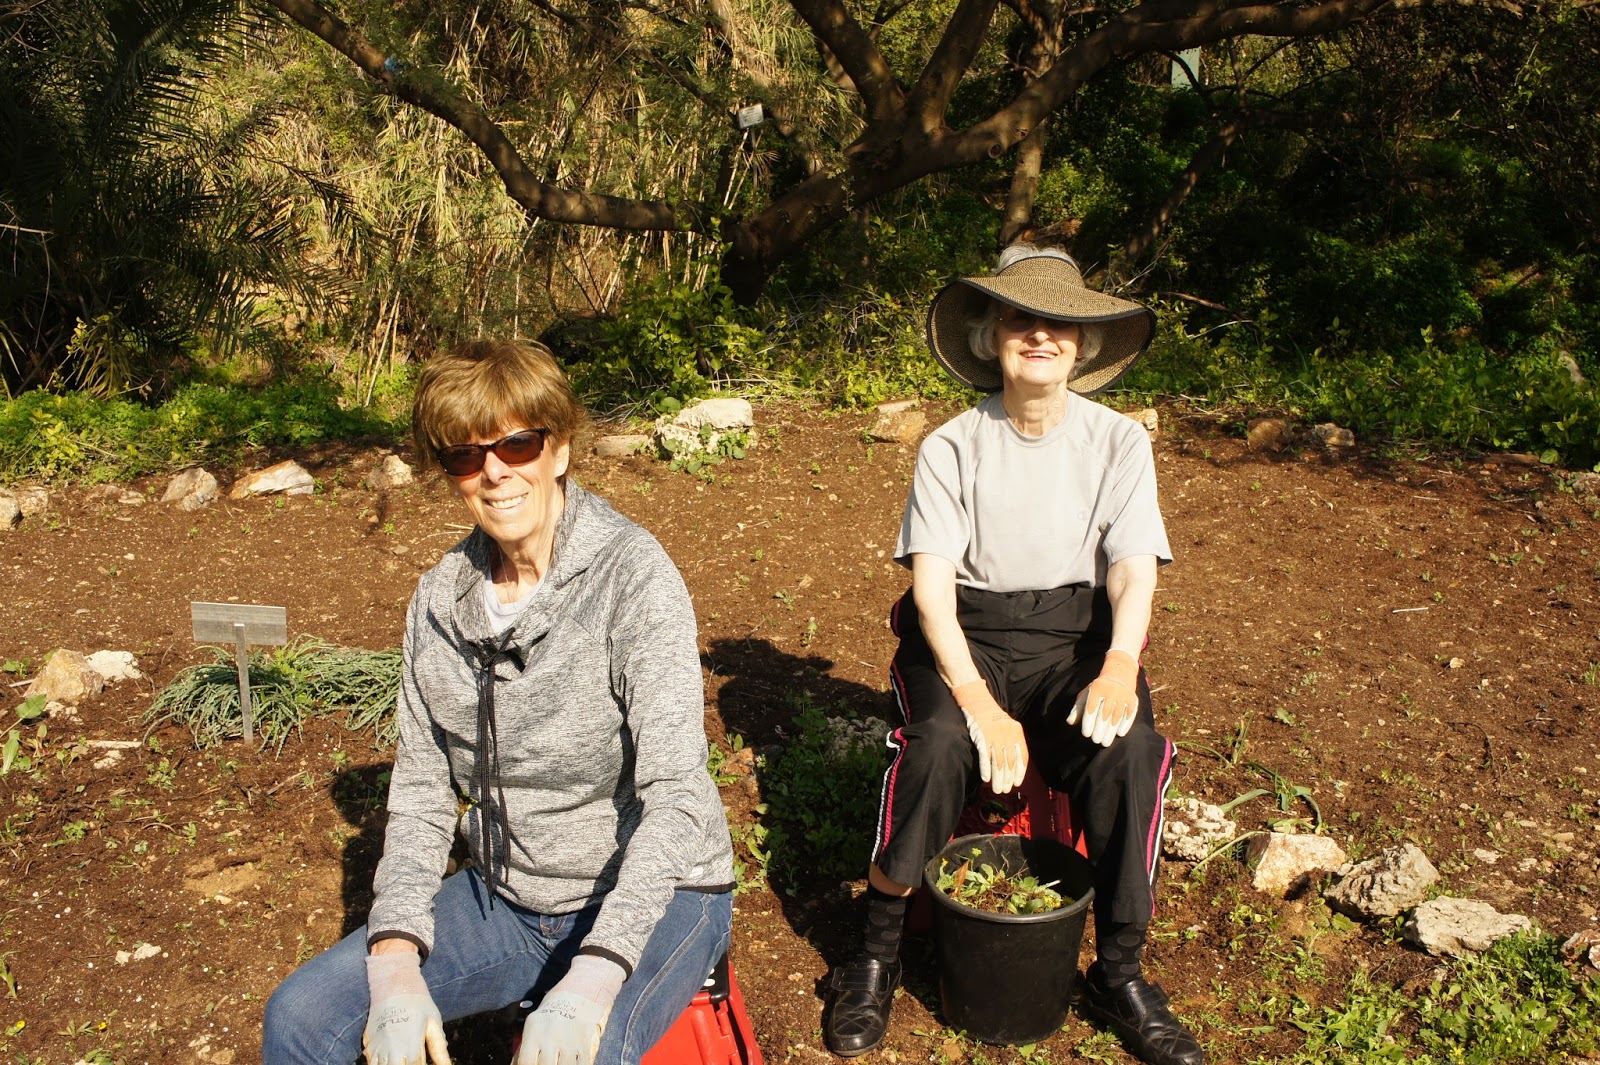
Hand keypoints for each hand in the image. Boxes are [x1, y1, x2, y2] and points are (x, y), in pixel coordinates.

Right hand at [364, 952, 450, 1064]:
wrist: (393, 983)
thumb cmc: (418, 1003)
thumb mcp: (433, 1023)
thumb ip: (439, 1049)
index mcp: (411, 1047)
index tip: (423, 1061)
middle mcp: (392, 1051)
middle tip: (410, 1058)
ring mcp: (377, 1048)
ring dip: (389, 1064)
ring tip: (401, 1055)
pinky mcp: (367, 1043)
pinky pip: (370, 1061)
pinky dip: (378, 1062)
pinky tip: (389, 1056)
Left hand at [514, 955, 624, 1064]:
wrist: (584, 988)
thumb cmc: (555, 1008)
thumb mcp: (536, 1022)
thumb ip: (527, 1044)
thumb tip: (518, 1063)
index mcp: (534, 1030)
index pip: (525, 1062)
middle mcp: (550, 1036)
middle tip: (549, 1062)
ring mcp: (569, 1041)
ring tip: (561, 1061)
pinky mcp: (585, 1044)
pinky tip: (574, 1061)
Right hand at [951, 679, 1026, 793]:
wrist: (974, 698)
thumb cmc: (989, 713)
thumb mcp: (1005, 725)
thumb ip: (1011, 741)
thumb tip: (1012, 763)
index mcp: (1016, 731)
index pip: (1022, 756)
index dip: (1020, 772)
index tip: (1017, 783)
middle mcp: (1007, 734)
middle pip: (1010, 762)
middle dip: (1008, 779)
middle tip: (1005, 790)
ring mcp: (994, 735)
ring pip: (998, 763)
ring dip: (998, 779)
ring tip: (997, 789)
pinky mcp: (981, 736)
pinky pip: (985, 757)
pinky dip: (986, 769)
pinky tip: (986, 779)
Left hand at [1068, 650, 1139, 747]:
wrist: (1118, 676)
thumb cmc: (1097, 690)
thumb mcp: (1086, 695)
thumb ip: (1077, 709)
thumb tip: (1070, 722)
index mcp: (1097, 688)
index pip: (1091, 707)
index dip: (1088, 722)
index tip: (1086, 734)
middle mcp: (1111, 690)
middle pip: (1104, 713)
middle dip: (1099, 729)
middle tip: (1096, 741)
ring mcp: (1123, 695)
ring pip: (1116, 716)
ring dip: (1111, 730)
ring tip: (1105, 742)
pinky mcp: (1133, 700)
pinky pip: (1129, 714)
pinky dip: (1125, 725)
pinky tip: (1119, 734)